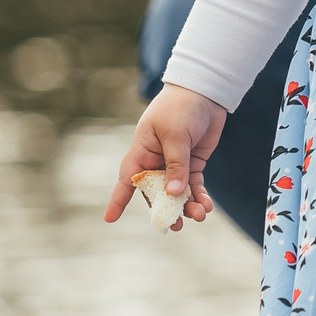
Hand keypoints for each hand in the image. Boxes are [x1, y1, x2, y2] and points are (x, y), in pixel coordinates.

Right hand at [105, 83, 225, 230]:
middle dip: (165, 209)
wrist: (205, 90)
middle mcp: (156, 160)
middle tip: (175, 224)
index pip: (127, 180)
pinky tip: (206, 206)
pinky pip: (194, 185)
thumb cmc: (181, 107)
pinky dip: (199, 196)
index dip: (117, 200)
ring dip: (186, 205)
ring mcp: (175, 163)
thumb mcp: (175, 135)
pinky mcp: (193, 163)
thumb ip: (176, 164)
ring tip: (199, 215)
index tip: (109, 219)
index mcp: (142, 151)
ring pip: (177, 192)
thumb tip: (173, 193)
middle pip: (156, 192)